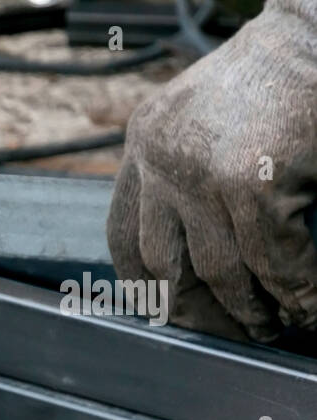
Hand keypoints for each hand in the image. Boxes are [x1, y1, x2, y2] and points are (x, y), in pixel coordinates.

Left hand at [106, 0, 316, 341]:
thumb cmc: (281, 84)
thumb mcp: (208, 126)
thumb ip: (185, 179)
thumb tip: (186, 267)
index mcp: (144, 142)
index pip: (124, 235)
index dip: (147, 286)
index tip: (169, 314)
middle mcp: (161, 157)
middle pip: (163, 264)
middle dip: (197, 312)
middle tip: (230, 334)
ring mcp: (203, 172)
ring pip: (221, 272)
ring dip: (252, 311)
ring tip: (274, 327)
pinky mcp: (252, 183)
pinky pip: (274, 261)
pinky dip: (297, 291)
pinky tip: (309, 307)